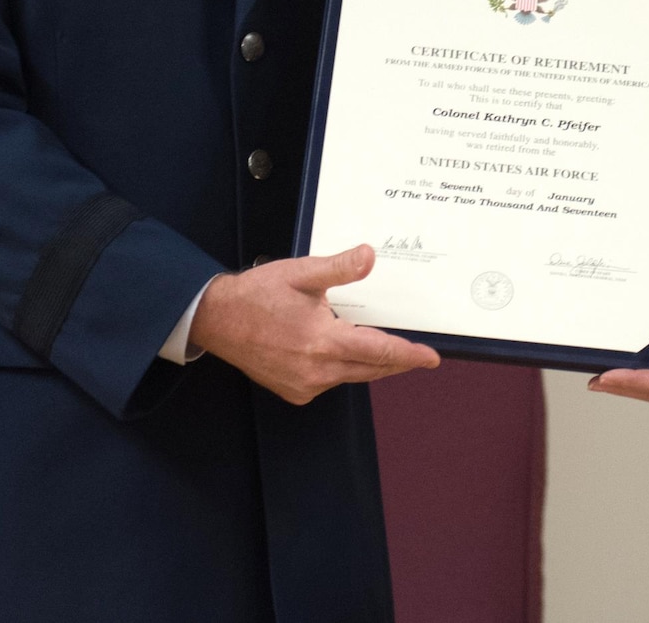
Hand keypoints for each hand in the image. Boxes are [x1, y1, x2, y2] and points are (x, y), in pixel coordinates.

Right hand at [188, 245, 440, 404]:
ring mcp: (304, 385)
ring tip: (381, 347)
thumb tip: (369, 256)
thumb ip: (339, 268)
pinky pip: (331, 382)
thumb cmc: (257, 295)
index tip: (431, 358)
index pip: (379, 352)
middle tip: (417, 353)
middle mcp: (316, 370)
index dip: (408, 355)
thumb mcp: (301, 273)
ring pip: (352, 376)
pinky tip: (341, 352)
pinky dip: (343, 369)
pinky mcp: (294, 391)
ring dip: (369, 364)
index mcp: (322, 342)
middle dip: (396, 361)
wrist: (217, 319)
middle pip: (371, 369)